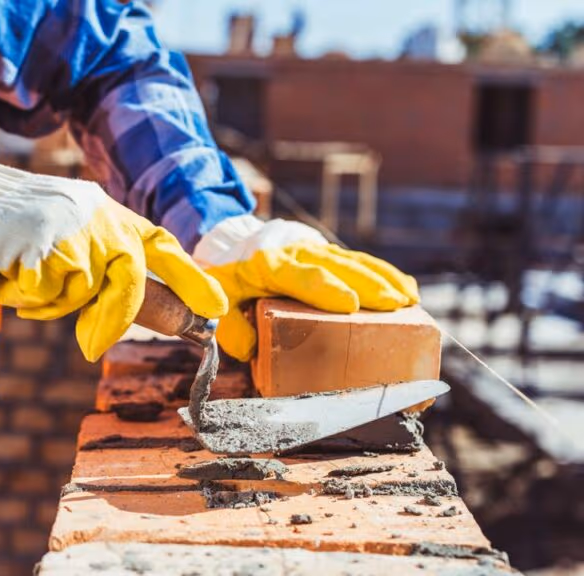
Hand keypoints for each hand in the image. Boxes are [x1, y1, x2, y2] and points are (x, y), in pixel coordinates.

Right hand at [0, 163, 228, 360]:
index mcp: (110, 214)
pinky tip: (5, 271)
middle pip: (130, 279)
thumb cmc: (15, 233)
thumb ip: (104, 272)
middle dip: (110, 318)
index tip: (218, 309)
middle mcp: (99, 216)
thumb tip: (137, 319)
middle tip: (88, 345)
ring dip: (47, 302)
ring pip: (81, 292)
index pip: (162, 244)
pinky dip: (23, 295)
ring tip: (21, 278)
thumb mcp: (70, 242)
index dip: (191, 278)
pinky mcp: (46, 242)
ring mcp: (74, 227)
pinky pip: (47, 293)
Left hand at [193, 215, 418, 360]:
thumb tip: (251, 351)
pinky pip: (358, 260)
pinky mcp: (328, 252)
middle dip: (368, 285)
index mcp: (268, 264)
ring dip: (383, 278)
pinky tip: (406, 287)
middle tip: (396, 305)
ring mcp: (315, 250)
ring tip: (409, 299)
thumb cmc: (228, 279)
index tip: (350, 305)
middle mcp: (296, 253)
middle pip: (337, 266)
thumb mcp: (221, 301)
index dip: (325, 289)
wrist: (231, 242)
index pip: (300, 275)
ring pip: (353, 260)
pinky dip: (384, 272)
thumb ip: (231, 328)